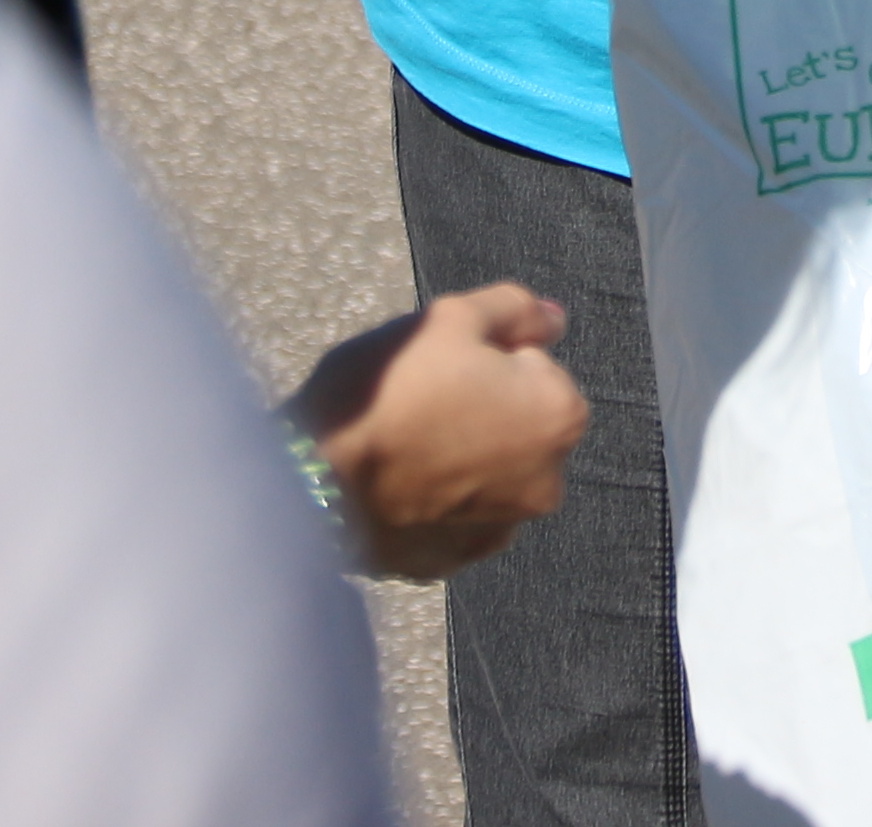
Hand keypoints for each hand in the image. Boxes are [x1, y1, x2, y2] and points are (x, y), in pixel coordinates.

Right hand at [288, 284, 588, 582]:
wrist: (312, 477)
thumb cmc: (388, 390)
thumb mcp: (452, 317)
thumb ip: (516, 310)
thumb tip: (555, 320)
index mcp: (559, 418)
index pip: (534, 367)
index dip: (487, 357)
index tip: (445, 367)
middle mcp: (545, 485)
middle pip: (517, 423)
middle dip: (482, 408)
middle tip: (420, 400)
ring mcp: (497, 530)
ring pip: (486, 471)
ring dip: (460, 455)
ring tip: (402, 440)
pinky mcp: (450, 561)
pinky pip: (452, 516)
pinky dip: (434, 498)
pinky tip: (395, 482)